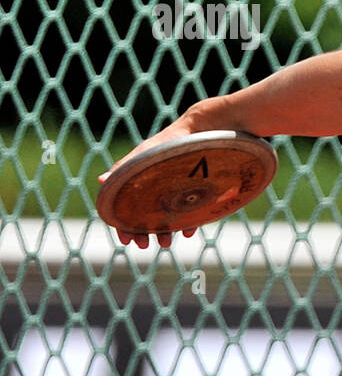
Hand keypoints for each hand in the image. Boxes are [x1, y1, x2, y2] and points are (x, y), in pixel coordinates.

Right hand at [98, 117, 201, 248]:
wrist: (206, 130)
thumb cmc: (171, 140)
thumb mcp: (148, 154)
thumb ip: (126, 168)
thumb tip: (100, 180)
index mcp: (140, 180)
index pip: (126, 207)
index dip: (123, 224)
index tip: (125, 239)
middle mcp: (157, 188)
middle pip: (144, 216)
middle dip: (143, 232)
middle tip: (146, 245)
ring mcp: (177, 191)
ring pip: (166, 218)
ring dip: (164, 232)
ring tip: (167, 243)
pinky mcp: (197, 192)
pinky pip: (191, 213)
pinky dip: (188, 223)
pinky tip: (188, 231)